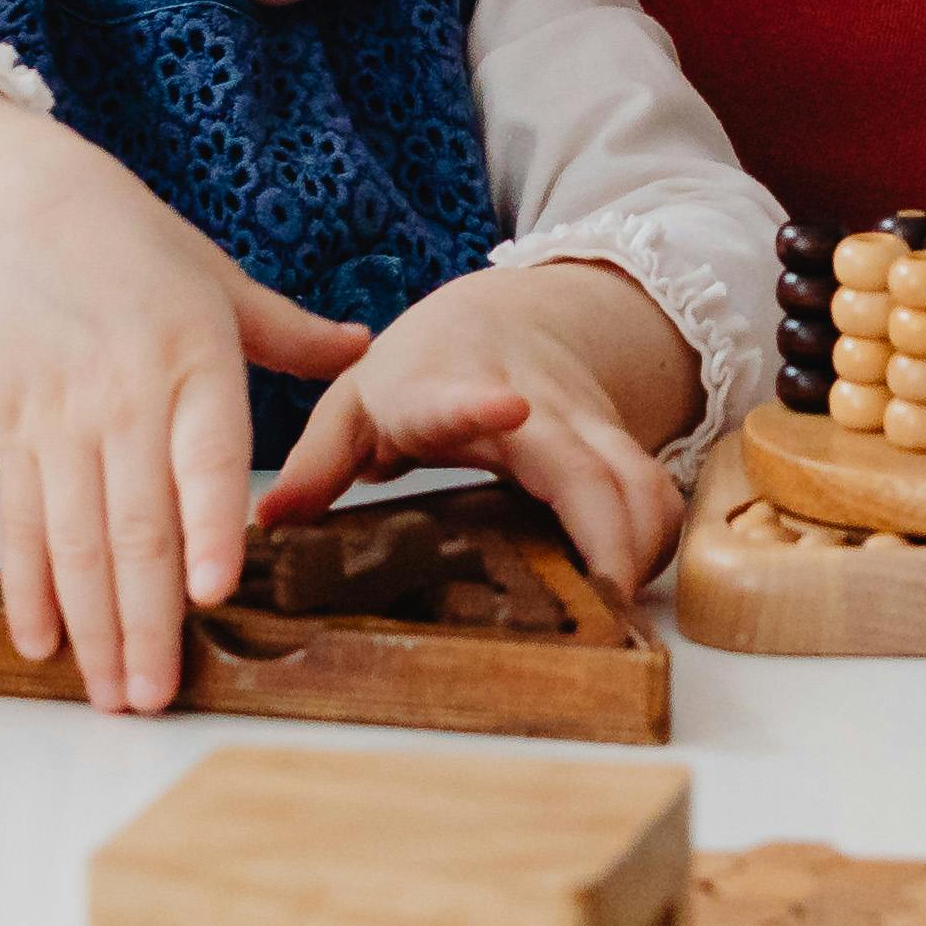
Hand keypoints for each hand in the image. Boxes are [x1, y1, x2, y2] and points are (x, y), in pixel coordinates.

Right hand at [0, 90, 368, 710]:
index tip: (215, 594)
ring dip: (93, 624)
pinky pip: (22, 521)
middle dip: (147, 618)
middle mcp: (122, 392)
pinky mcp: (11, 427)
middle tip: (159, 696)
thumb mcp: (221, 280)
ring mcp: (59, 414)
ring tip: (114, 692)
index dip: (204, 527)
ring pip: (75, 538)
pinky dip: (29, 588)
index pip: (201, 455)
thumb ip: (291, 335)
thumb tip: (365, 347)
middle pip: (134, 522)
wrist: (19, 209)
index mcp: (192, 357)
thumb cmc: (138, 249)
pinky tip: (43, 645)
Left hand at [255, 258, 700, 594]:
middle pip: (590, 467)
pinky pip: (657, 496)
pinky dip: (655, 543)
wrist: (509, 314)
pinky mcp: (621, 445)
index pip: (464, 394)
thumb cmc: (422, 367)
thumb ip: (316, 463)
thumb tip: (267, 524)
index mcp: (448, 390)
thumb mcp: (354, 405)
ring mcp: (587, 424)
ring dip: (640, 548)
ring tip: (615, 611)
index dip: (483, 401)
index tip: (509, 406)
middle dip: (608, 535)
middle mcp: (535, 405)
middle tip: (600, 606)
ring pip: (641, 483)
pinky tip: (629, 583)